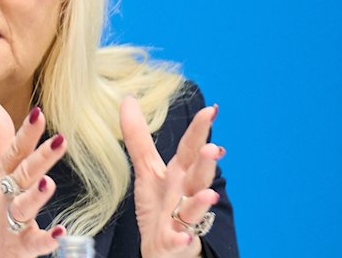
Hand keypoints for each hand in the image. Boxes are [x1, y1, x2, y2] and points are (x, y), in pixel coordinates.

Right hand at [0, 97, 68, 257]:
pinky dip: (46, 239)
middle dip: (41, 157)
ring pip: (23, 207)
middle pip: (23, 174)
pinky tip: (61, 232)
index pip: (16, 149)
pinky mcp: (21, 245)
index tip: (39, 112)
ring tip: (47, 183)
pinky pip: (34, 243)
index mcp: (4, 174)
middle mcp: (6, 194)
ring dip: (35, 196)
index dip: (27, 131)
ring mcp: (12, 221)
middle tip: (61, 140)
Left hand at [120, 96, 225, 257]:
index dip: (199, 130)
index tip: (210, 110)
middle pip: (198, 175)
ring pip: (195, 207)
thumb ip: (138, 136)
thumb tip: (128, 98)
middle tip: (213, 149)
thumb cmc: (160, 204)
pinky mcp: (176, 241)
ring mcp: (183, 217)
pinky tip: (184, 237)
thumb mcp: (146, 168)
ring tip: (208, 194)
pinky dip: (182, 238)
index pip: (190, 148)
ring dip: (200, 201)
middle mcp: (186, 192)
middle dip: (206, 163)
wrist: (163, 245)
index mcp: (179, 172)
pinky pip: (180, 240)